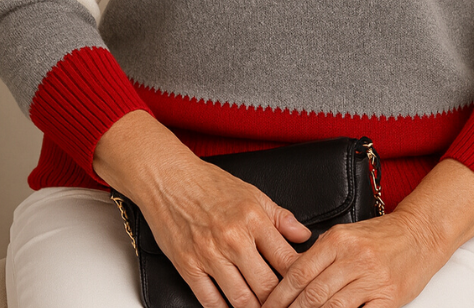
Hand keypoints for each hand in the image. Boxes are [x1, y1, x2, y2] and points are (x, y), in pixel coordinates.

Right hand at [94, 111, 310, 307]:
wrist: (169, 178)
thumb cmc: (210, 184)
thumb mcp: (252, 193)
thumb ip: (280, 217)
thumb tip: (305, 236)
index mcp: (254, 218)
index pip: (286, 260)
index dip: (299, 279)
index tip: (304, 287)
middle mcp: (234, 238)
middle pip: (266, 286)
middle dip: (279, 300)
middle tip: (287, 304)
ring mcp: (209, 255)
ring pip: (241, 299)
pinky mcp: (188, 267)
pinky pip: (210, 301)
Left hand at [260, 158, 473, 307]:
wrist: (421, 233)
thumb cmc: (382, 235)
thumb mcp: (347, 234)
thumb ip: (322, 254)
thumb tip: (292, 278)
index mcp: (339, 239)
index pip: (299, 271)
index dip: (279, 295)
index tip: (266, 307)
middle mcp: (354, 257)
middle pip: (312, 293)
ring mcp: (372, 279)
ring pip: (331, 307)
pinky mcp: (388, 298)